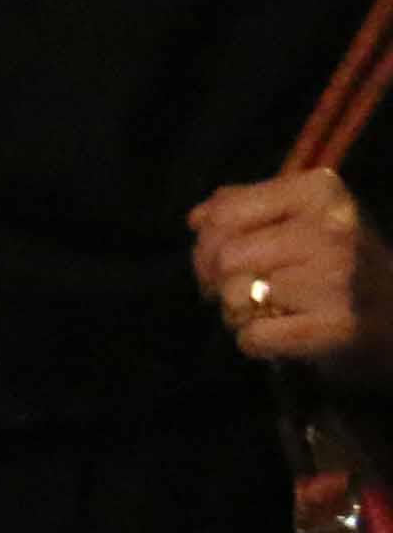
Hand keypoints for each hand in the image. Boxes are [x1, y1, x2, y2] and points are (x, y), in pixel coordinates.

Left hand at [189, 171, 392, 377]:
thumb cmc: (337, 262)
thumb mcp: (301, 217)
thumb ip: (244, 207)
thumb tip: (196, 218)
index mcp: (320, 191)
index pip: (224, 213)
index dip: (206, 244)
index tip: (218, 261)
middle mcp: (333, 228)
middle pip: (225, 257)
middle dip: (218, 281)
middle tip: (242, 292)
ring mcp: (337, 277)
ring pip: (234, 296)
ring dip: (238, 312)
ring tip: (270, 310)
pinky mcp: (334, 326)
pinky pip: (252, 336)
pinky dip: (256, 341)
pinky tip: (283, 332)